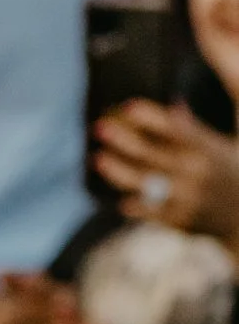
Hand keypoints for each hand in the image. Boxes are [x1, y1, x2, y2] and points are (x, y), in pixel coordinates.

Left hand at [92, 98, 238, 255]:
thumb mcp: (222, 149)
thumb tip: (175, 102)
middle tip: (99, 127)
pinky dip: (136, 206)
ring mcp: (189, 197)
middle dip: (124, 140)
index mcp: (210, 149)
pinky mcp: (183, 220)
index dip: (152, 117)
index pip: (177, 129)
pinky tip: (122, 200)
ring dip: (120, 172)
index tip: (128, 106)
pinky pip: (152, 212)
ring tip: (98, 159)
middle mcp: (198, 172)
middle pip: (154, 154)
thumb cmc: (229, 175)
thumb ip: (196, 130)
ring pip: (147, 183)